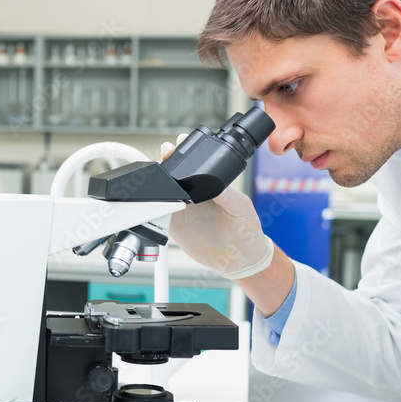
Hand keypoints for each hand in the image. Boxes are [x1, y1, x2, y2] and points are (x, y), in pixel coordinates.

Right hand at [161, 137, 273, 278]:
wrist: (240, 258)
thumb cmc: (246, 230)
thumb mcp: (241, 207)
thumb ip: (227, 195)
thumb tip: (215, 183)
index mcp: (210, 186)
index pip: (195, 164)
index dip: (187, 152)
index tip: (181, 142)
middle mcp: (194, 195)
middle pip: (175, 173)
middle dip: (167, 159)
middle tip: (166, 152)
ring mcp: (182, 210)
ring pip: (164, 190)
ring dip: (159, 180)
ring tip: (159, 172)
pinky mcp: (174, 226)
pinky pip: (159, 213)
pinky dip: (154, 206)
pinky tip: (157, 199)